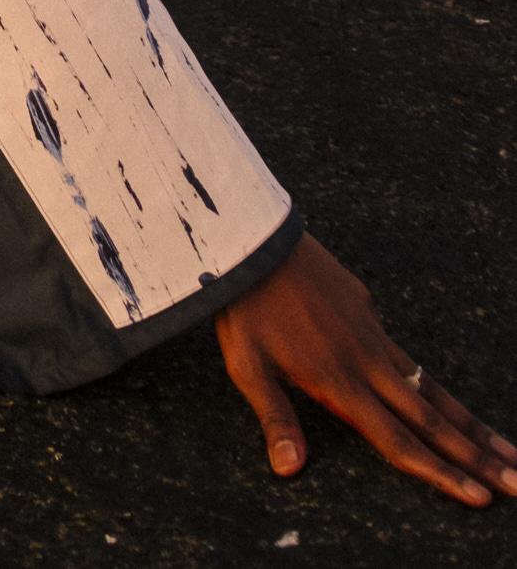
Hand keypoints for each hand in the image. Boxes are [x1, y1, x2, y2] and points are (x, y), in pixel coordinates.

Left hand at [216, 232, 516, 505]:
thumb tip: (289, 471)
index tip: (480, 497)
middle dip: (478, 457)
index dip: (439, 472)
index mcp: (340, 382)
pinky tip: (440, 399)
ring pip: (428, 386)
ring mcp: (371, 332)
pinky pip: (405, 355)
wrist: (253, 238)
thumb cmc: (244, 307)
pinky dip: (431, 383)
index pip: (398, 441)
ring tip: (504, 449)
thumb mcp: (247, 365)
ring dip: (468, 422)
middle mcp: (366, 361)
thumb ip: (275, 417)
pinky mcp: (366, 308)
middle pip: (431, 419)